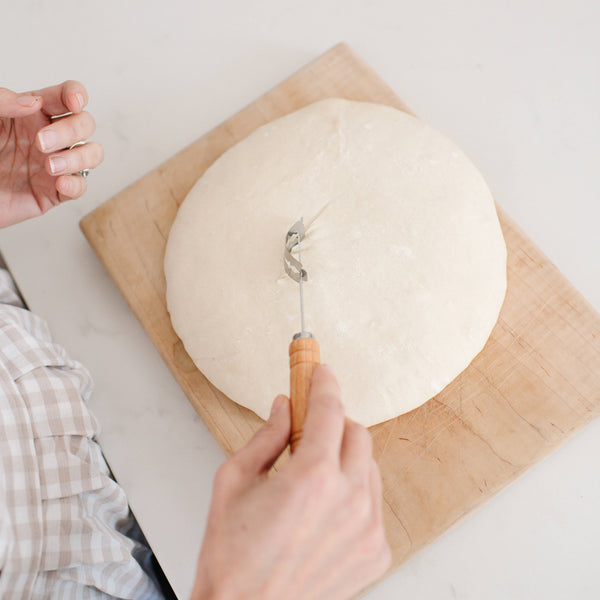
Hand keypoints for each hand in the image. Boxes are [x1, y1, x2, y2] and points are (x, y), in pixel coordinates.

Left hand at [0, 81, 103, 226]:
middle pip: (84, 125)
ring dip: (78, 158)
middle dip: (71, 131)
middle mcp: (47, 138)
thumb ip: (2, 102)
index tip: (73, 103)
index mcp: (29, 114)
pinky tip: (59, 183)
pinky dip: (76, 184)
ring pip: (91, 154)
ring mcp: (52, 166)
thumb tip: (33, 102)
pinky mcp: (52, 194)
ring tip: (49, 167)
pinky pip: (80, 187)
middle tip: (41, 143)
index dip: (77, 95)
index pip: (65, 97)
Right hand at [191, 365, 390, 599]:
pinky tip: (324, 510)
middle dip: (334, 422)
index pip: (328, 410)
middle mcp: (349, 500)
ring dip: (345, 458)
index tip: (320, 372)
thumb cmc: (231, 555)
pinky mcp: (376, 552)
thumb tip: (284, 407)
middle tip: (309, 430)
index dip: (323, 384)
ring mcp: (368, 528)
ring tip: (314, 476)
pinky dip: (353, 494)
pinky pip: (374, 503)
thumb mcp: (234, 481)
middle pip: (356, 433)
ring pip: (369, 467)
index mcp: (311, 477)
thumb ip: (265, 436)